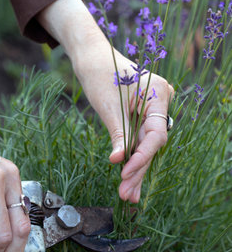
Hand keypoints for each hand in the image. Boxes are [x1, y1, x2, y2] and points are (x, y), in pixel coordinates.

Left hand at [75, 48, 173, 202]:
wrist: (91, 57)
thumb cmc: (99, 74)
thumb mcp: (109, 106)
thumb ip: (119, 133)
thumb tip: (119, 161)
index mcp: (158, 94)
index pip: (157, 133)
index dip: (143, 155)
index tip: (126, 172)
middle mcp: (159, 102)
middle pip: (151, 142)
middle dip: (138, 168)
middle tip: (126, 193)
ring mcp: (151, 109)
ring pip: (144, 144)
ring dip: (134, 167)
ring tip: (126, 193)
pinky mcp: (140, 115)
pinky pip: (137, 138)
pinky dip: (130, 155)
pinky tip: (128, 178)